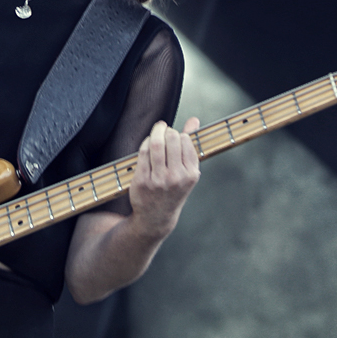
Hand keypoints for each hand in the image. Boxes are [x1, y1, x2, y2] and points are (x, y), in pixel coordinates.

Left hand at [129, 118, 200, 239]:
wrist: (156, 217)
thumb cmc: (173, 189)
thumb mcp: (187, 171)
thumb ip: (190, 143)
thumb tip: (194, 120)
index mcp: (191, 174)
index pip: (185, 141)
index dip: (179, 134)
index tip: (175, 137)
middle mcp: (176, 177)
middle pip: (171, 139)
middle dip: (166, 130)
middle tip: (164, 131)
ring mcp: (158, 179)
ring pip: (156, 144)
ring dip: (155, 132)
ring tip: (157, 131)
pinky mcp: (142, 180)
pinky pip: (143, 152)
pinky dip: (146, 143)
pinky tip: (148, 144)